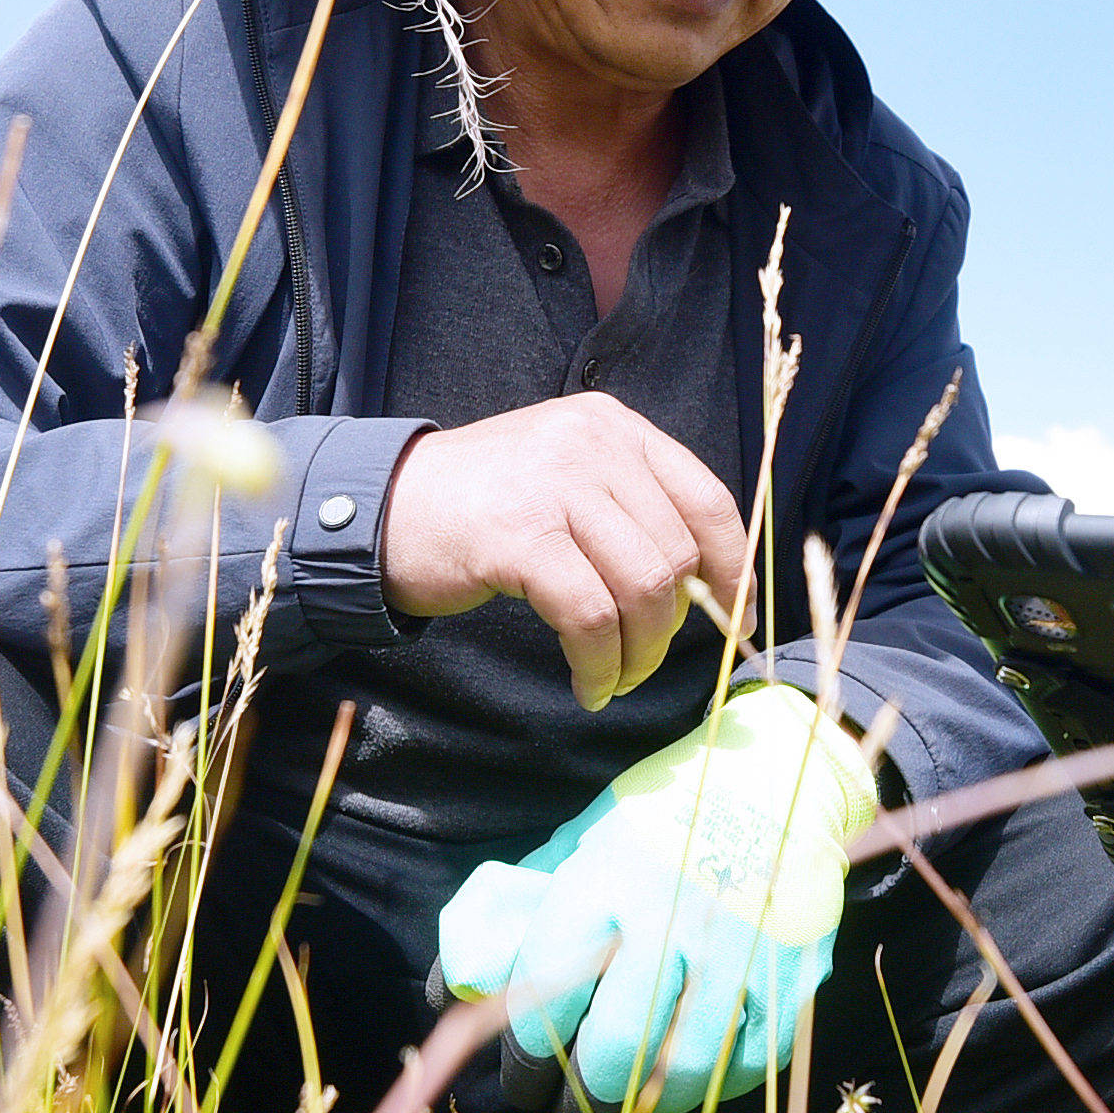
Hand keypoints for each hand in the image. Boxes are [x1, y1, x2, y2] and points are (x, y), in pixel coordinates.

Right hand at [379, 394, 752, 708]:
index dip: (732, 569)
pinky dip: (597, 664)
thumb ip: (628, 507)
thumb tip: (703, 585)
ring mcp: (556, 486)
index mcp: (614, 427)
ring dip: (637, 654)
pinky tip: (587, 685)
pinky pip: (590, 617)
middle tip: (641, 664)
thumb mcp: (565, 476)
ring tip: (613, 679)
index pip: (707, 500)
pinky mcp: (520, 536)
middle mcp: (593, 445)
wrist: (380, 507)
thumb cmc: (481, 507)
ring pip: (642, 588)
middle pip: (677, 555)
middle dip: (671, 628)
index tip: (733, 618)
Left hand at [433, 684, 881, 1112]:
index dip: (526, 1055)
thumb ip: (526, 909)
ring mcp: (742, 952)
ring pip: (681, 1072)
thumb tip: (459, 984)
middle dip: (578, 1100)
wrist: (780, 782)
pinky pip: (744, 1066)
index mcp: (609, 878)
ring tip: (621, 1110)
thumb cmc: (665, 815)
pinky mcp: (792, 978)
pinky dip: (709, 1089)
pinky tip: (683, 1084)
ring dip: (641, 1107)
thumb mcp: (584, 840)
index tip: (523, 1077)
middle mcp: (675, 918)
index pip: (548, 993)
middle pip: (614, 1048)